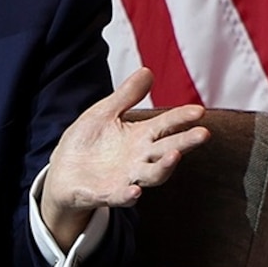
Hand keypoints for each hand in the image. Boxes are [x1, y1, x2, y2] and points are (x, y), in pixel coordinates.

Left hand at [41, 69, 209, 246]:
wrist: (63, 172)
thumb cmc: (88, 142)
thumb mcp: (105, 113)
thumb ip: (126, 95)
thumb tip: (148, 70)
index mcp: (140, 136)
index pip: (166, 125)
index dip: (182, 118)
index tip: (199, 111)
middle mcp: (140, 158)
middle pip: (168, 149)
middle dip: (186, 142)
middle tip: (203, 134)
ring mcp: (127, 177)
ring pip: (152, 175)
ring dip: (164, 166)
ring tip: (175, 155)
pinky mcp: (107, 194)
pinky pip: (121, 196)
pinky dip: (128, 195)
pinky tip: (136, 191)